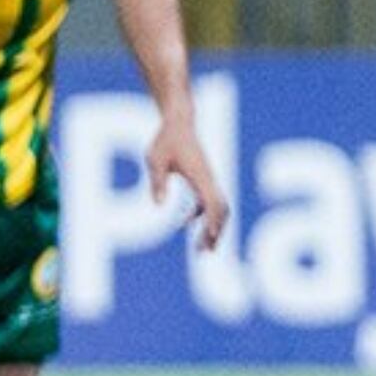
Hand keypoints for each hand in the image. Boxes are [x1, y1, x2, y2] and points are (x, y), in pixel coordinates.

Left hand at [146, 117, 229, 250]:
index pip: (213, 203)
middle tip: (204, 252)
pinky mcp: (203, 179)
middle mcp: (209, 180)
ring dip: (213, 227)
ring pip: (218, 208)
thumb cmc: (166, 140)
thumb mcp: (155, 160)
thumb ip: (157, 182)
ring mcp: (208, 180)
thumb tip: (158, 205)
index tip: (208, 239)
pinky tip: (187, 224)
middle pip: (221, 210)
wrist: (179, 123)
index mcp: (200, 176)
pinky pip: (208, 202)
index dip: (212, 223)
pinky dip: (203, 216)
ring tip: (203, 247)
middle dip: (215, 232)